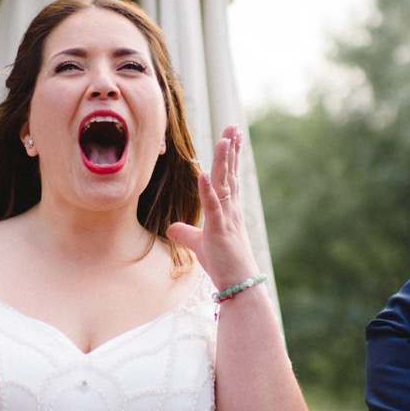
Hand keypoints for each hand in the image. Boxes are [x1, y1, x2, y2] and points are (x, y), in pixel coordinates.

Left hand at [167, 126, 259, 290]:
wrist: (238, 284)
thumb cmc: (222, 265)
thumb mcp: (199, 245)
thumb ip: (186, 233)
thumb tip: (171, 226)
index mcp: (228, 210)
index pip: (229, 177)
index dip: (230, 156)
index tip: (232, 136)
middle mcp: (230, 209)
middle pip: (229, 173)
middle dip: (231, 149)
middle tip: (233, 126)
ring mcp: (226, 217)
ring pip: (223, 183)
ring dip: (223, 161)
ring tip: (224, 139)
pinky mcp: (219, 228)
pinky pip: (212, 205)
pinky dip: (206, 189)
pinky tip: (202, 173)